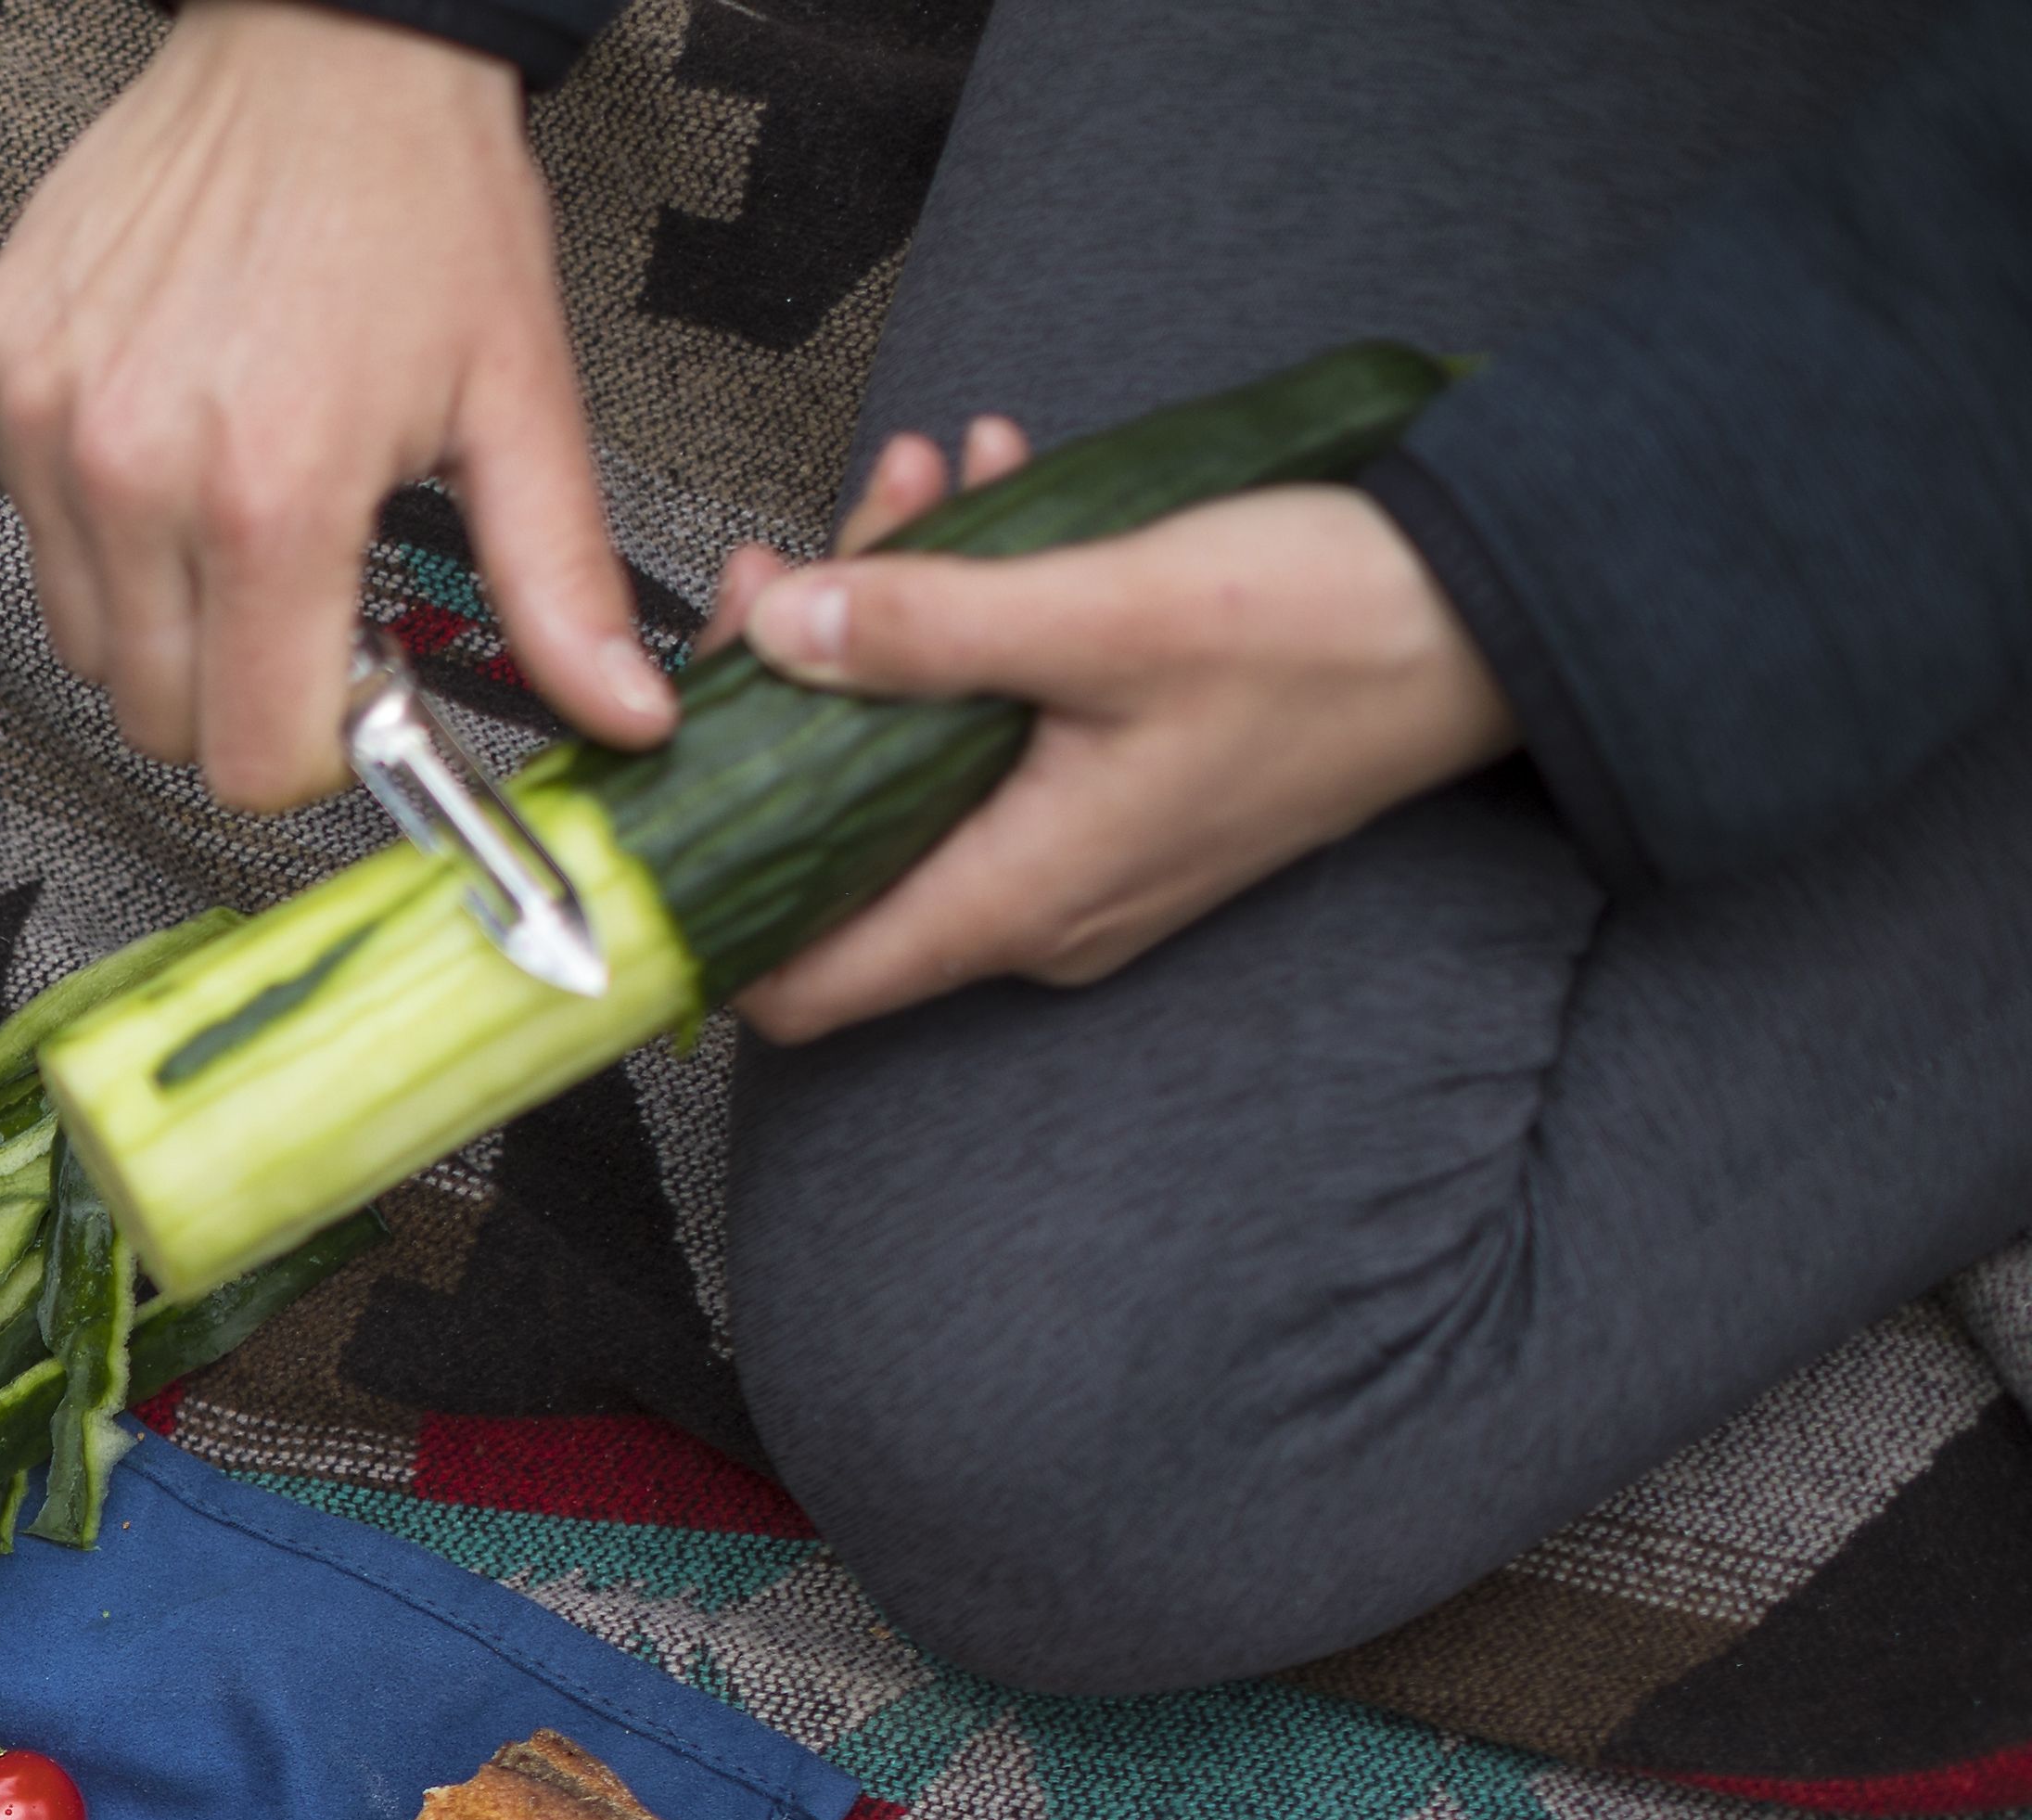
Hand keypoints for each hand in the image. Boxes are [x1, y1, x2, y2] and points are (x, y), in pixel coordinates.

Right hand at [0, 0, 673, 809]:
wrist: (325, 39)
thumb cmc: (418, 197)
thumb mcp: (520, 398)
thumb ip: (559, 581)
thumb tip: (619, 709)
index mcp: (271, 495)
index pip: (249, 757)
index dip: (315, 747)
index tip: (351, 687)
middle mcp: (134, 468)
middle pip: (156, 715)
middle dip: (238, 684)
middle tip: (307, 586)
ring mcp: (47, 421)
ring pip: (82, 638)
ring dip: (163, 611)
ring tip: (239, 503)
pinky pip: (32, 527)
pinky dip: (100, 518)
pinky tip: (174, 433)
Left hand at [716, 420, 1518, 1042]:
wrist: (1512, 609)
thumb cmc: (1333, 626)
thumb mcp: (1107, 611)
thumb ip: (929, 629)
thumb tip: (782, 634)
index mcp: (1014, 899)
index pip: (794, 981)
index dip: (705, 899)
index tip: (665, 774)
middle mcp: (1035, 904)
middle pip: (840, 830)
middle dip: (805, 677)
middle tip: (809, 548)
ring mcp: (1080, 849)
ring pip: (919, 749)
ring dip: (900, 613)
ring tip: (920, 480)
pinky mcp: (1120, 784)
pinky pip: (1003, 717)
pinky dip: (980, 614)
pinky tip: (992, 492)